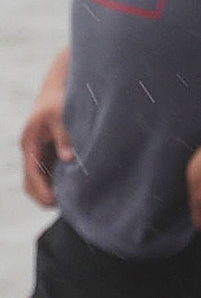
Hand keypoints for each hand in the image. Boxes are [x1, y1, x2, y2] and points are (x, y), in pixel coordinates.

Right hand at [20, 66, 70, 207]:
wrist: (58, 88)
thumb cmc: (58, 100)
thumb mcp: (60, 116)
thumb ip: (64, 137)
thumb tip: (69, 158)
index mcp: (30, 143)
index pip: (32, 174)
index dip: (41, 190)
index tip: (52, 203)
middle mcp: (32, 150)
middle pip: (32, 181)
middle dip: (44, 196)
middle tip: (64, 209)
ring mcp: (40, 152)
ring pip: (41, 179)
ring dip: (52, 191)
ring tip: (71, 204)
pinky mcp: (51, 152)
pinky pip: (51, 172)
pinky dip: (58, 183)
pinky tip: (74, 190)